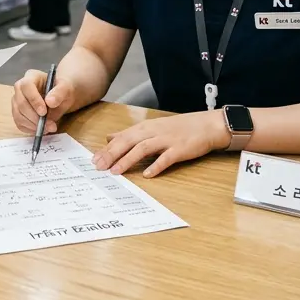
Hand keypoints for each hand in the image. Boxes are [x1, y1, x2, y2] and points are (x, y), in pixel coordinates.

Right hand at [11, 69, 77, 133]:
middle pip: (20, 102)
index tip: (44, 112)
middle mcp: (20, 88)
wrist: (61, 97)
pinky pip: (19, 123)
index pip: (26, 86)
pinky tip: (42, 129)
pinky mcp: (18, 112)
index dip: (34, 100)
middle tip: (49, 125)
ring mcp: (17, 100)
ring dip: (32, 125)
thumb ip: (59, 93)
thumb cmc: (63, 90)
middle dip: (34, 117)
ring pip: (18, 114)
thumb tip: (50, 102)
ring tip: (48, 128)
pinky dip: (30, 129)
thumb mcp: (66, 88)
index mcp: (31, 76)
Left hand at [92, 111, 229, 178]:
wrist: (206, 125)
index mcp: (144, 128)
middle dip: (111, 154)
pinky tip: (147, 174)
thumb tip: (109, 137)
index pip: (121, 138)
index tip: (92, 160)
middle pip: (128, 142)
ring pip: (143, 148)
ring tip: (115, 172)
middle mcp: (153, 132)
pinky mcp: (180, 149)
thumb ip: (129, 133)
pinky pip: (166, 158)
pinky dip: (156, 166)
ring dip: (128, 160)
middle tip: (98, 166)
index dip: (106, 149)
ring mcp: (167, 140)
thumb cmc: (178, 128)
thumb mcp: (151, 127)